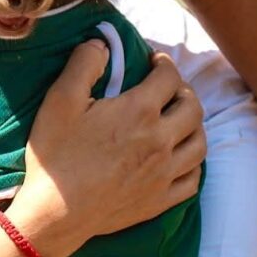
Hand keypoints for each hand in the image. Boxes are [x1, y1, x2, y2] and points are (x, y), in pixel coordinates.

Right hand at [8, 39, 205, 255]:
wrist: (56, 212)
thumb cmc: (56, 155)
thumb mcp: (60, 100)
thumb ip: (84, 64)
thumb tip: (103, 44)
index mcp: (139, 111)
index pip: (168, 76)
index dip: (163, 63)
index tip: (153, 62)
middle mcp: (161, 140)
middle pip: (193, 107)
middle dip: (183, 91)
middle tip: (167, 88)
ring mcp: (165, 173)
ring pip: (200, 143)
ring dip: (193, 125)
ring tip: (178, 120)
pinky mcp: (161, 200)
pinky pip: (193, 179)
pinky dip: (193, 164)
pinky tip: (179, 159)